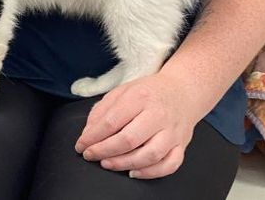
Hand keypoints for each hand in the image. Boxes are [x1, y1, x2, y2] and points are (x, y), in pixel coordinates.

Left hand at [74, 72, 200, 178]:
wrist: (183, 90)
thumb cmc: (149, 92)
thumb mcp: (123, 91)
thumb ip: (103, 110)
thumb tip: (88, 134)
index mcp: (140, 97)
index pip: (112, 121)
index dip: (93, 136)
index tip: (81, 145)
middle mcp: (158, 114)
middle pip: (129, 139)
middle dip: (104, 151)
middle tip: (90, 155)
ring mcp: (172, 131)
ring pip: (149, 155)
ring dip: (124, 164)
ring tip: (107, 163)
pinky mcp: (181, 145)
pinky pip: (169, 165)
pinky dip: (151, 173)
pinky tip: (134, 172)